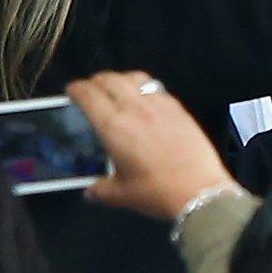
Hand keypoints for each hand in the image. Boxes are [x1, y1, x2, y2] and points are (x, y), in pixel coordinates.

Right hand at [71, 71, 237, 220]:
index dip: (76, 89)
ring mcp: (159, 104)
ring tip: (116, 89)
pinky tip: (144, 100)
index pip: (88, 95)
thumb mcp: (121, 195)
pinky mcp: (178, 107)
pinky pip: (156, 87)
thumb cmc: (155, 192)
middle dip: (95, 81)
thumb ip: (101, 190)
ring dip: (120, 79)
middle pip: (110, 79)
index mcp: (113, 126)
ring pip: (134, 78)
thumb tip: (90, 191)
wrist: (199, 189)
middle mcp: (134, 108)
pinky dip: (143, 87)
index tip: (71, 91)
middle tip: (90, 90)